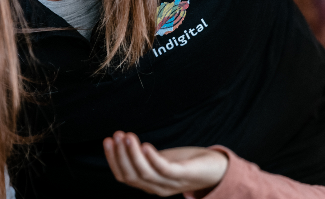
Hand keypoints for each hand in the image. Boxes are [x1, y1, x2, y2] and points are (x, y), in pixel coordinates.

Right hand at [103, 131, 228, 196]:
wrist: (217, 169)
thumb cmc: (187, 162)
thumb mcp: (162, 159)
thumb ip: (146, 158)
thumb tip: (125, 143)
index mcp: (149, 184)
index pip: (124, 176)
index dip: (113, 160)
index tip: (108, 140)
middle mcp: (157, 188)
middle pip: (130, 176)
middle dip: (119, 156)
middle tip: (116, 136)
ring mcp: (170, 184)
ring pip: (144, 174)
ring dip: (132, 155)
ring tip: (127, 136)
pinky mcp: (183, 175)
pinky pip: (164, 170)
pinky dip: (152, 159)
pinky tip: (145, 146)